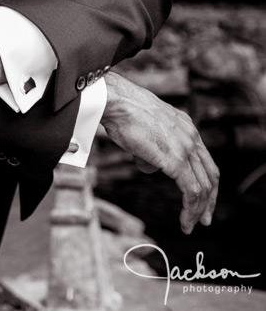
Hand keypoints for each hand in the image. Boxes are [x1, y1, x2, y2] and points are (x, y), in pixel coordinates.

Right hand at [101, 71, 218, 233]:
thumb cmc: (123, 112)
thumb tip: (150, 164)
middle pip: (210, 174)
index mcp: (186, 126)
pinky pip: (191, 191)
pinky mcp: (176, 160)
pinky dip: (190, 210)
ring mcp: (185, 148)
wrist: (117, 102)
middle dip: (209, 200)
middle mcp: (191, 136)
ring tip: (190, 225)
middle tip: (203, 219)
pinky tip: (184, 222)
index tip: (201, 198)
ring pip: (202, 187)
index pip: (204, 159)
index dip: (206, 181)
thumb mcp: (145, 128)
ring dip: (198, 210)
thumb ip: (153, 146)